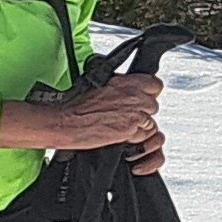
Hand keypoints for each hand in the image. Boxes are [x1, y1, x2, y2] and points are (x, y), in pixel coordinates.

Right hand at [6, 71, 163, 154]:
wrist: (65, 121)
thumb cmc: (75, 104)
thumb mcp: (99, 83)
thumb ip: (120, 85)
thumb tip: (128, 86)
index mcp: (126, 82)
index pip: (155, 85)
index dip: (150, 93)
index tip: (144, 97)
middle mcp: (133, 96)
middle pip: (153, 106)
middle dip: (143, 112)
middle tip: (128, 115)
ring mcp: (133, 114)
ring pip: (150, 123)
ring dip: (139, 126)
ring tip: (121, 126)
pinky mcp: (129, 130)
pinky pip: (142, 136)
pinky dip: (133, 138)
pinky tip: (119, 135)